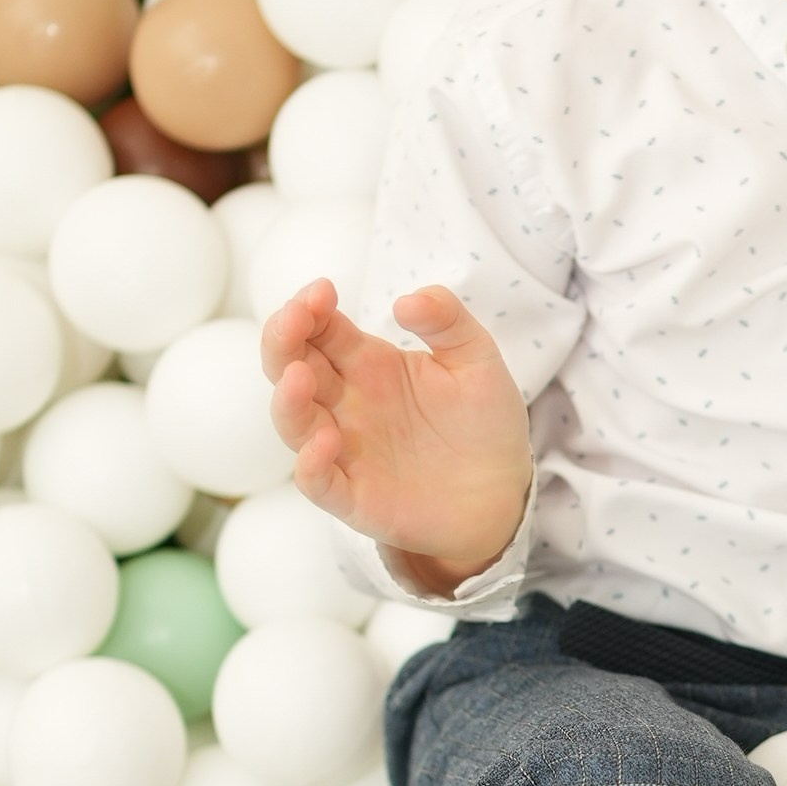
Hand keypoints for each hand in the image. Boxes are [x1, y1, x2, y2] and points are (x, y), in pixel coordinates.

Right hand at [262, 281, 532, 595]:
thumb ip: (447, 321)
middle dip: (283, 339)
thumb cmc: (483, 423)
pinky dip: (310, 463)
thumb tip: (406, 300)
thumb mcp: (476, 359)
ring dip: (287, 398)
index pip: (320, 329)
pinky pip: (317, 481)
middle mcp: (346, 403)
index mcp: (367, 364)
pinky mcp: (353, 495)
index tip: (322, 290)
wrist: (503, 492)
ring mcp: (344, 449)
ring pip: (294, 422)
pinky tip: (326, 441)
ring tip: (298, 375)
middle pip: (292, 366)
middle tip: (295, 318)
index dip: (310, 308)